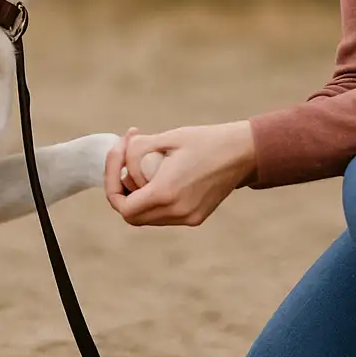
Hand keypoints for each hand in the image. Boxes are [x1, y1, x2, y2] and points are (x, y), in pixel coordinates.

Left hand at [104, 121, 256, 226]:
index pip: (123, 206)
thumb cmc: (205, 140)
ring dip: (137, 194)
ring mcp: (188, 217)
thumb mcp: (167, 138)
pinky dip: (154, 198)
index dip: (112, 185)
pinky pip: (163, 214)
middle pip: (132, 215)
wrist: (243, 152)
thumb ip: (136, 151)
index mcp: (167, 193)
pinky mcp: (196, 217)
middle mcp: (177, 212)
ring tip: (143, 163)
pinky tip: (160, 173)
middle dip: (122, 189)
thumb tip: (120, 161)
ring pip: (147, 216)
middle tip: (125, 160)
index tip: (117, 159)